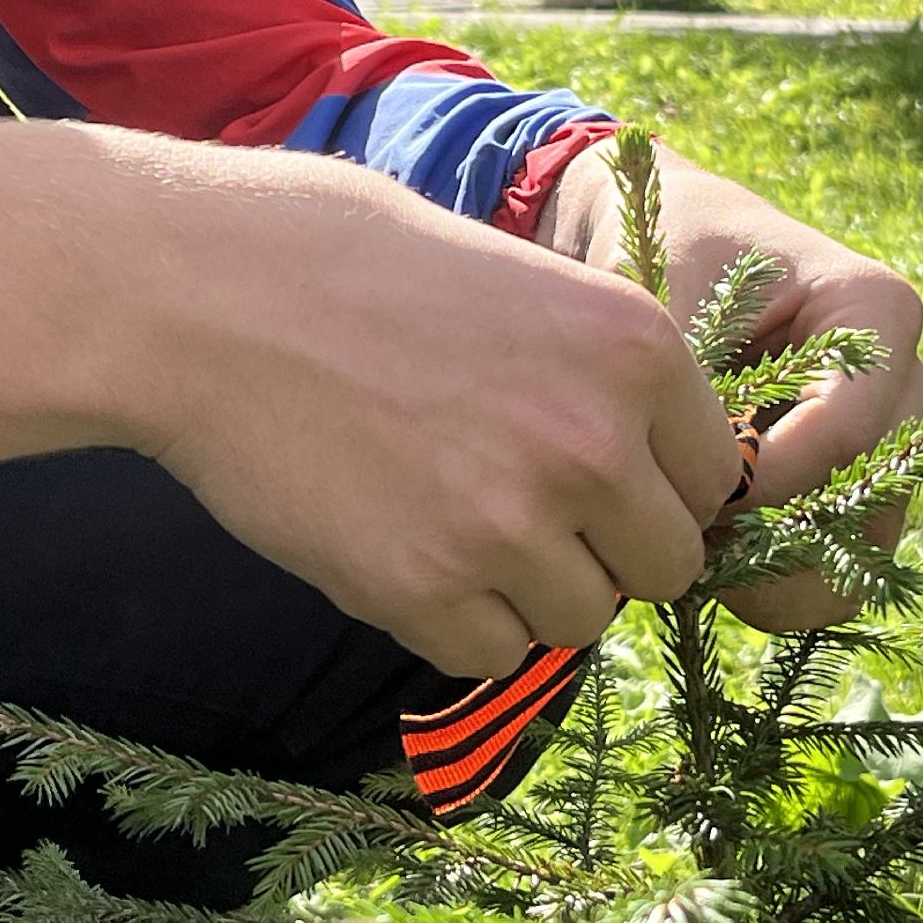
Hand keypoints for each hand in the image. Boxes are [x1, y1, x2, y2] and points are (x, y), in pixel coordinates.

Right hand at [125, 134, 744, 678]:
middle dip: (612, 554)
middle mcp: (593, 443)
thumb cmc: (360, 267)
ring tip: (454, 525)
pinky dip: (456, 622)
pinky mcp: (420, 588)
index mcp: (636, 349)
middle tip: (533, 518)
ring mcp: (509, 523)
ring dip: (533, 593)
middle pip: (670, 566)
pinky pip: (490, 655)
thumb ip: (602, 381)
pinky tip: (402, 550)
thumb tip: (641, 477)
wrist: (206, 293)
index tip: (609, 487)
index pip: (717, 478)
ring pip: (583, 621)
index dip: (662, 490)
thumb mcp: (526, 283)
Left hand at [539, 139, 922, 631]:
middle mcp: (904, 386)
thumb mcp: (670, 283)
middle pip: (868, 506)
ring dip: (772, 578)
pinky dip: (769, 585)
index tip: (688, 499)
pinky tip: (703, 562)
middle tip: (683, 545)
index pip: (846, 432)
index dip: (765, 483)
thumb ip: (689, 371)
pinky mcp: (852, 494)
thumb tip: (702, 484)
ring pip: (859, 557)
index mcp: (878, 312)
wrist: (680, 250)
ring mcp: (887, 447)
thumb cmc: (673, 250)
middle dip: (772, 544)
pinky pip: (832, 574)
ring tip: (689, 555)